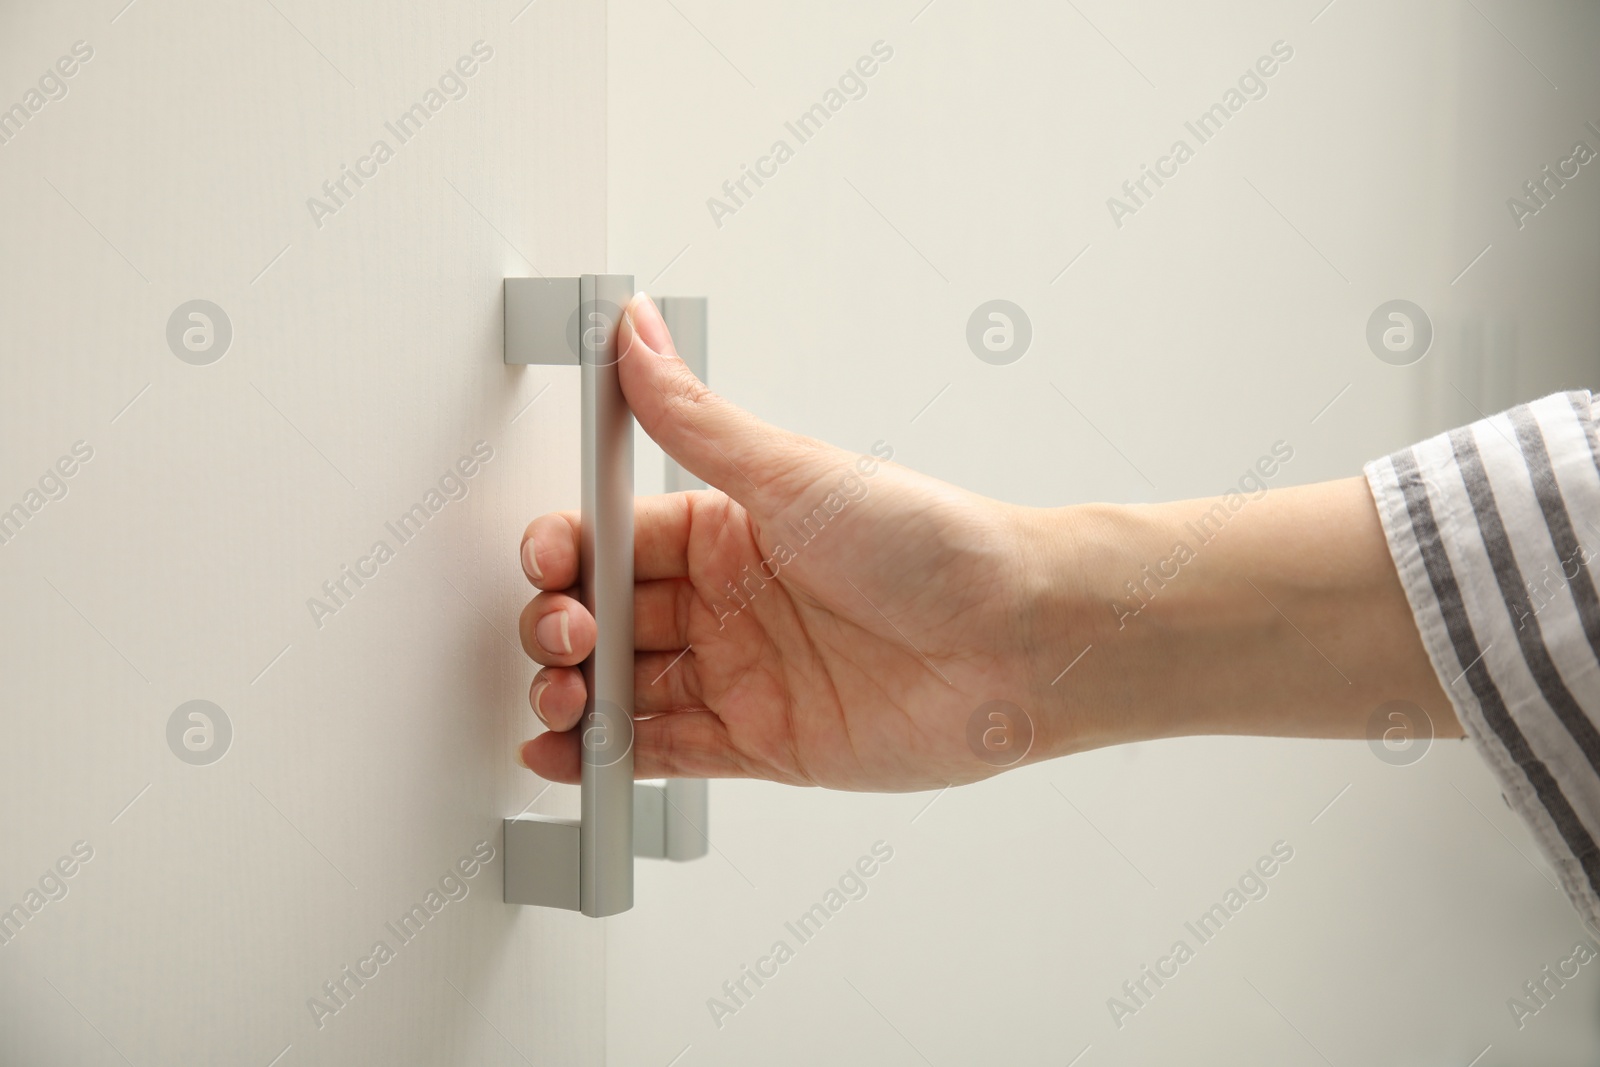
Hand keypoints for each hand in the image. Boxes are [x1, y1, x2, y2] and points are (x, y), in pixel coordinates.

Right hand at [516, 293, 1065, 791]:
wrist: (1019, 641)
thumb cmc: (930, 543)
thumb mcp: (794, 473)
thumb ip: (695, 418)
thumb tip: (636, 330)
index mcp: (728, 530)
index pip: (613, 540)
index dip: (565, 554)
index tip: (546, 562)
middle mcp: (730, 603)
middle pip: (608, 619)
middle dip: (562, 628)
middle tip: (567, 637)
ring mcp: (743, 676)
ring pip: (624, 690)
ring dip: (573, 697)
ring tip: (559, 702)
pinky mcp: (763, 744)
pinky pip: (666, 753)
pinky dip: (609, 759)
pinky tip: (569, 756)